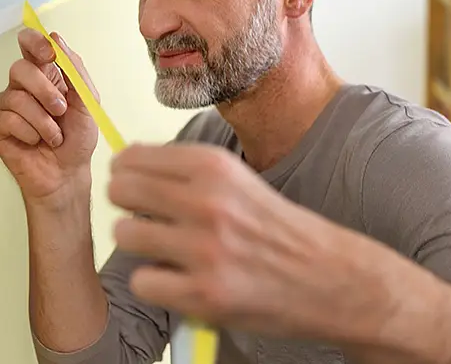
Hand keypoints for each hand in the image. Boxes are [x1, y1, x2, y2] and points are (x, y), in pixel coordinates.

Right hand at [0, 28, 99, 204]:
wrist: (68, 173)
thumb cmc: (77, 139)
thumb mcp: (87, 102)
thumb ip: (75, 70)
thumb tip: (56, 39)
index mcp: (46, 74)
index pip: (30, 44)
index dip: (34, 42)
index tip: (48, 53)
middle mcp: (23, 86)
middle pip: (20, 68)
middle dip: (45, 91)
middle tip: (60, 110)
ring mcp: (7, 104)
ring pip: (15, 97)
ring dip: (42, 121)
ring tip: (53, 136)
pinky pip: (6, 118)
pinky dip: (27, 132)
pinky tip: (34, 141)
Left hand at [107, 144, 372, 341]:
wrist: (330, 277)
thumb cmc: (279, 230)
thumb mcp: (239, 181)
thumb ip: (188, 172)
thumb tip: (128, 163)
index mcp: (214, 166)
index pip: (133, 157)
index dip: (126, 173)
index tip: (132, 183)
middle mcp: (207, 201)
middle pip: (120, 190)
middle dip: (125, 205)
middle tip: (144, 217)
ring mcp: (204, 249)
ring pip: (124, 234)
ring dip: (138, 244)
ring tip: (164, 250)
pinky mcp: (204, 293)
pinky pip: (142, 281)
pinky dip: (155, 283)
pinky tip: (178, 279)